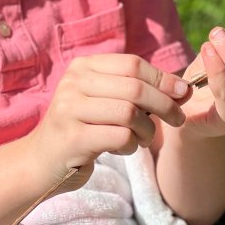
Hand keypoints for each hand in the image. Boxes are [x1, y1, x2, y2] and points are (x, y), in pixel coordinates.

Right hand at [28, 53, 190, 189]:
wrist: (40, 161)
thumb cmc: (82, 129)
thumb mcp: (105, 101)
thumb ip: (138, 92)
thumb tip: (184, 89)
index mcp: (83, 67)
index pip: (133, 64)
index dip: (163, 78)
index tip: (183, 93)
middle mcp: (73, 83)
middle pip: (135, 88)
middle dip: (165, 105)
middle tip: (177, 120)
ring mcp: (70, 109)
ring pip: (130, 113)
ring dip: (147, 130)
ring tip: (144, 139)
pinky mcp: (73, 137)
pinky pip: (120, 137)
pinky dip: (132, 145)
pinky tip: (125, 148)